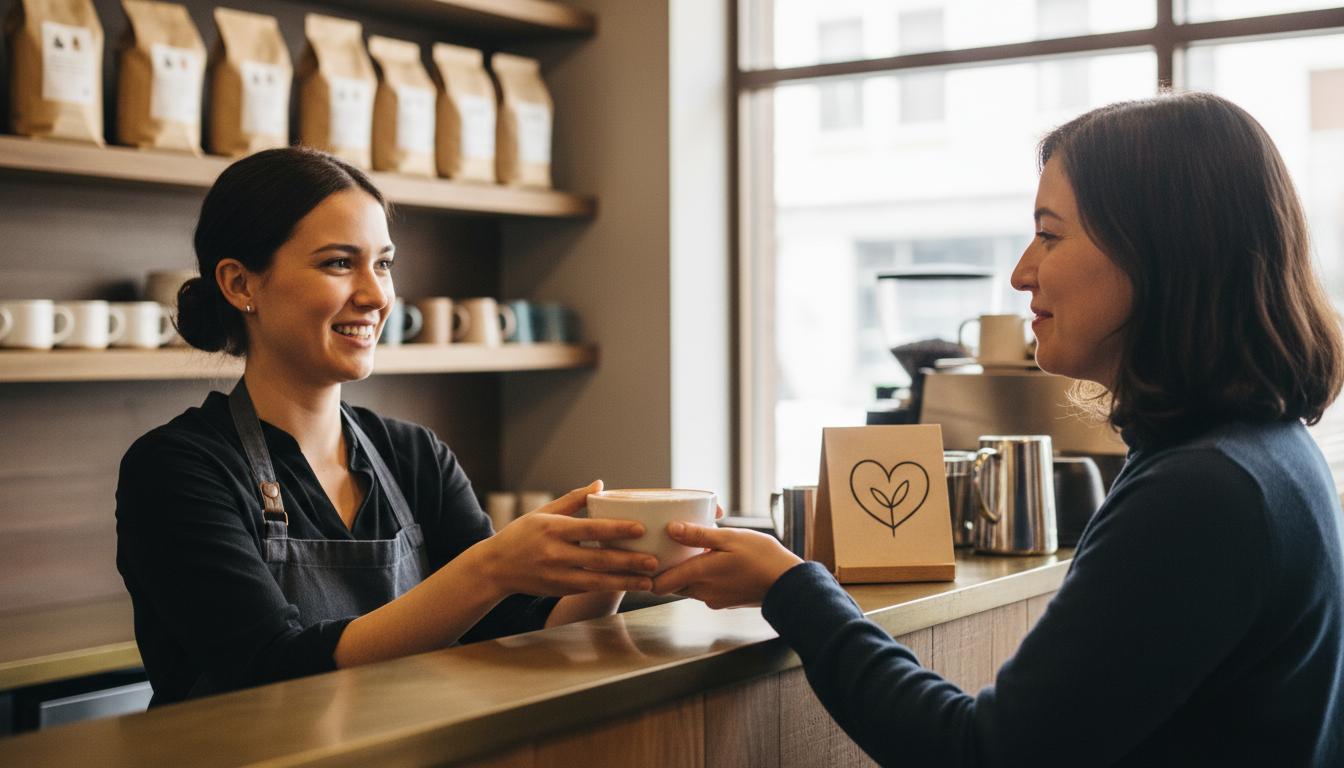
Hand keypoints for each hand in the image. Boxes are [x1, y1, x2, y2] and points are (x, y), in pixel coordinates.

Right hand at [479, 481, 657, 596]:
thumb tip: (600, 484)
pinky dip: (613, 587)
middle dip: (629, 561)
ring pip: (598, 580)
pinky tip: (630, 585)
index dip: (616, 529)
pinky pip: (591, 588)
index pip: (591, 528)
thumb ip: (573, 500)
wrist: (495, 567)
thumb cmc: (522, 534)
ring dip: (626, 581)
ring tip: (650, 582)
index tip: (640, 529)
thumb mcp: (544, 512)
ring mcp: (558, 575)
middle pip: (599, 558)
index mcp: (554, 529)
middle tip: (654, 560)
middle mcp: (556, 554)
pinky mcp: (560, 589)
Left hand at [650, 522, 802, 608]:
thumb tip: (671, 529)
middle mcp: (703, 592)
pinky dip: (703, 578)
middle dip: (667, 569)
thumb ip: (698, 535)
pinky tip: (713, 561)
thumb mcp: (730, 538)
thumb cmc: (762, 558)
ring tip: (693, 550)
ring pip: (689, 587)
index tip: (647, 557)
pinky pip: (705, 590)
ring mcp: (714, 600)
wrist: (789, 584)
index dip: (649, 573)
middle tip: (668, 547)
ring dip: (687, 572)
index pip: (660, 584)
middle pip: (672, 585)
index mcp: (700, 575)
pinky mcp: (725, 601)